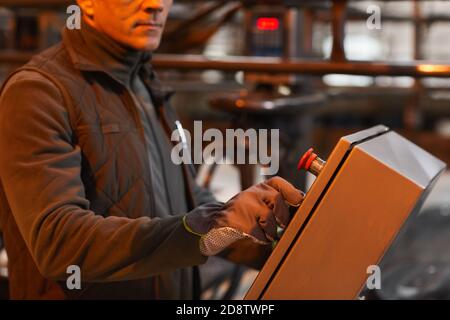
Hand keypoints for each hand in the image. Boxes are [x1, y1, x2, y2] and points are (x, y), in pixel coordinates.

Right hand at [184, 177, 304, 255]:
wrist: (214, 221)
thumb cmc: (245, 214)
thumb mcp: (260, 203)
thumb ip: (277, 201)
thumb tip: (301, 200)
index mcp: (259, 187)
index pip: (278, 183)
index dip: (291, 191)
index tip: (299, 202)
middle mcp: (251, 192)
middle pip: (276, 200)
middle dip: (283, 216)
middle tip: (282, 225)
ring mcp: (242, 205)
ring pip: (268, 218)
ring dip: (271, 231)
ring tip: (266, 233)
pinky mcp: (235, 219)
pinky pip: (257, 231)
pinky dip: (261, 238)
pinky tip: (256, 236)